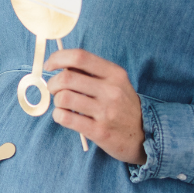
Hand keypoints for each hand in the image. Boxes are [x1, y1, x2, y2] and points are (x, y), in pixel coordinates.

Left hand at [44, 47, 148, 164]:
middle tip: (54, 89)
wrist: (144, 136)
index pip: (79, 57)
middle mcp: (112, 90)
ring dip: (56, 101)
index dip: (58, 58)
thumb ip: (90, 73)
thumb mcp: (115, 83)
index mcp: (115, 74)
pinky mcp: (100, 131)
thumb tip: (59, 63)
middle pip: (66, 78)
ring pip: (63, 98)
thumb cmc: (122, 106)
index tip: (49, 65)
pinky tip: (64, 116)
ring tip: (62, 104)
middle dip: (53, 83)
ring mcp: (106, 112)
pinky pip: (66, 118)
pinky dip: (58, 115)